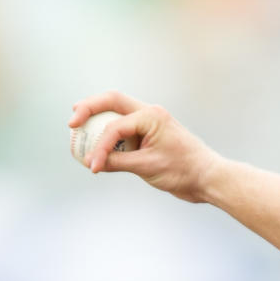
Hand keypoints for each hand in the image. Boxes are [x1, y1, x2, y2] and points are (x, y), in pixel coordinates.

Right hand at [68, 91, 220, 202]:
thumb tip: (93, 162)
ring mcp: (150, 124)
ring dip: (97, 120)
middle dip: (89, 108)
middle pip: (112, 101)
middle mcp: (150, 114)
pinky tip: (97, 148)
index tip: (93, 166)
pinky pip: (123, 131)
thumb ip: (118, 162)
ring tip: (77, 128)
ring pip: (116, 113)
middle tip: (71, 121)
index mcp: (152, 116)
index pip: (115, 126)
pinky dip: (109, 137)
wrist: (208, 178)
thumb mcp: (147, 167)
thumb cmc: (184, 170)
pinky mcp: (149, 137)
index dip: (99, 146)